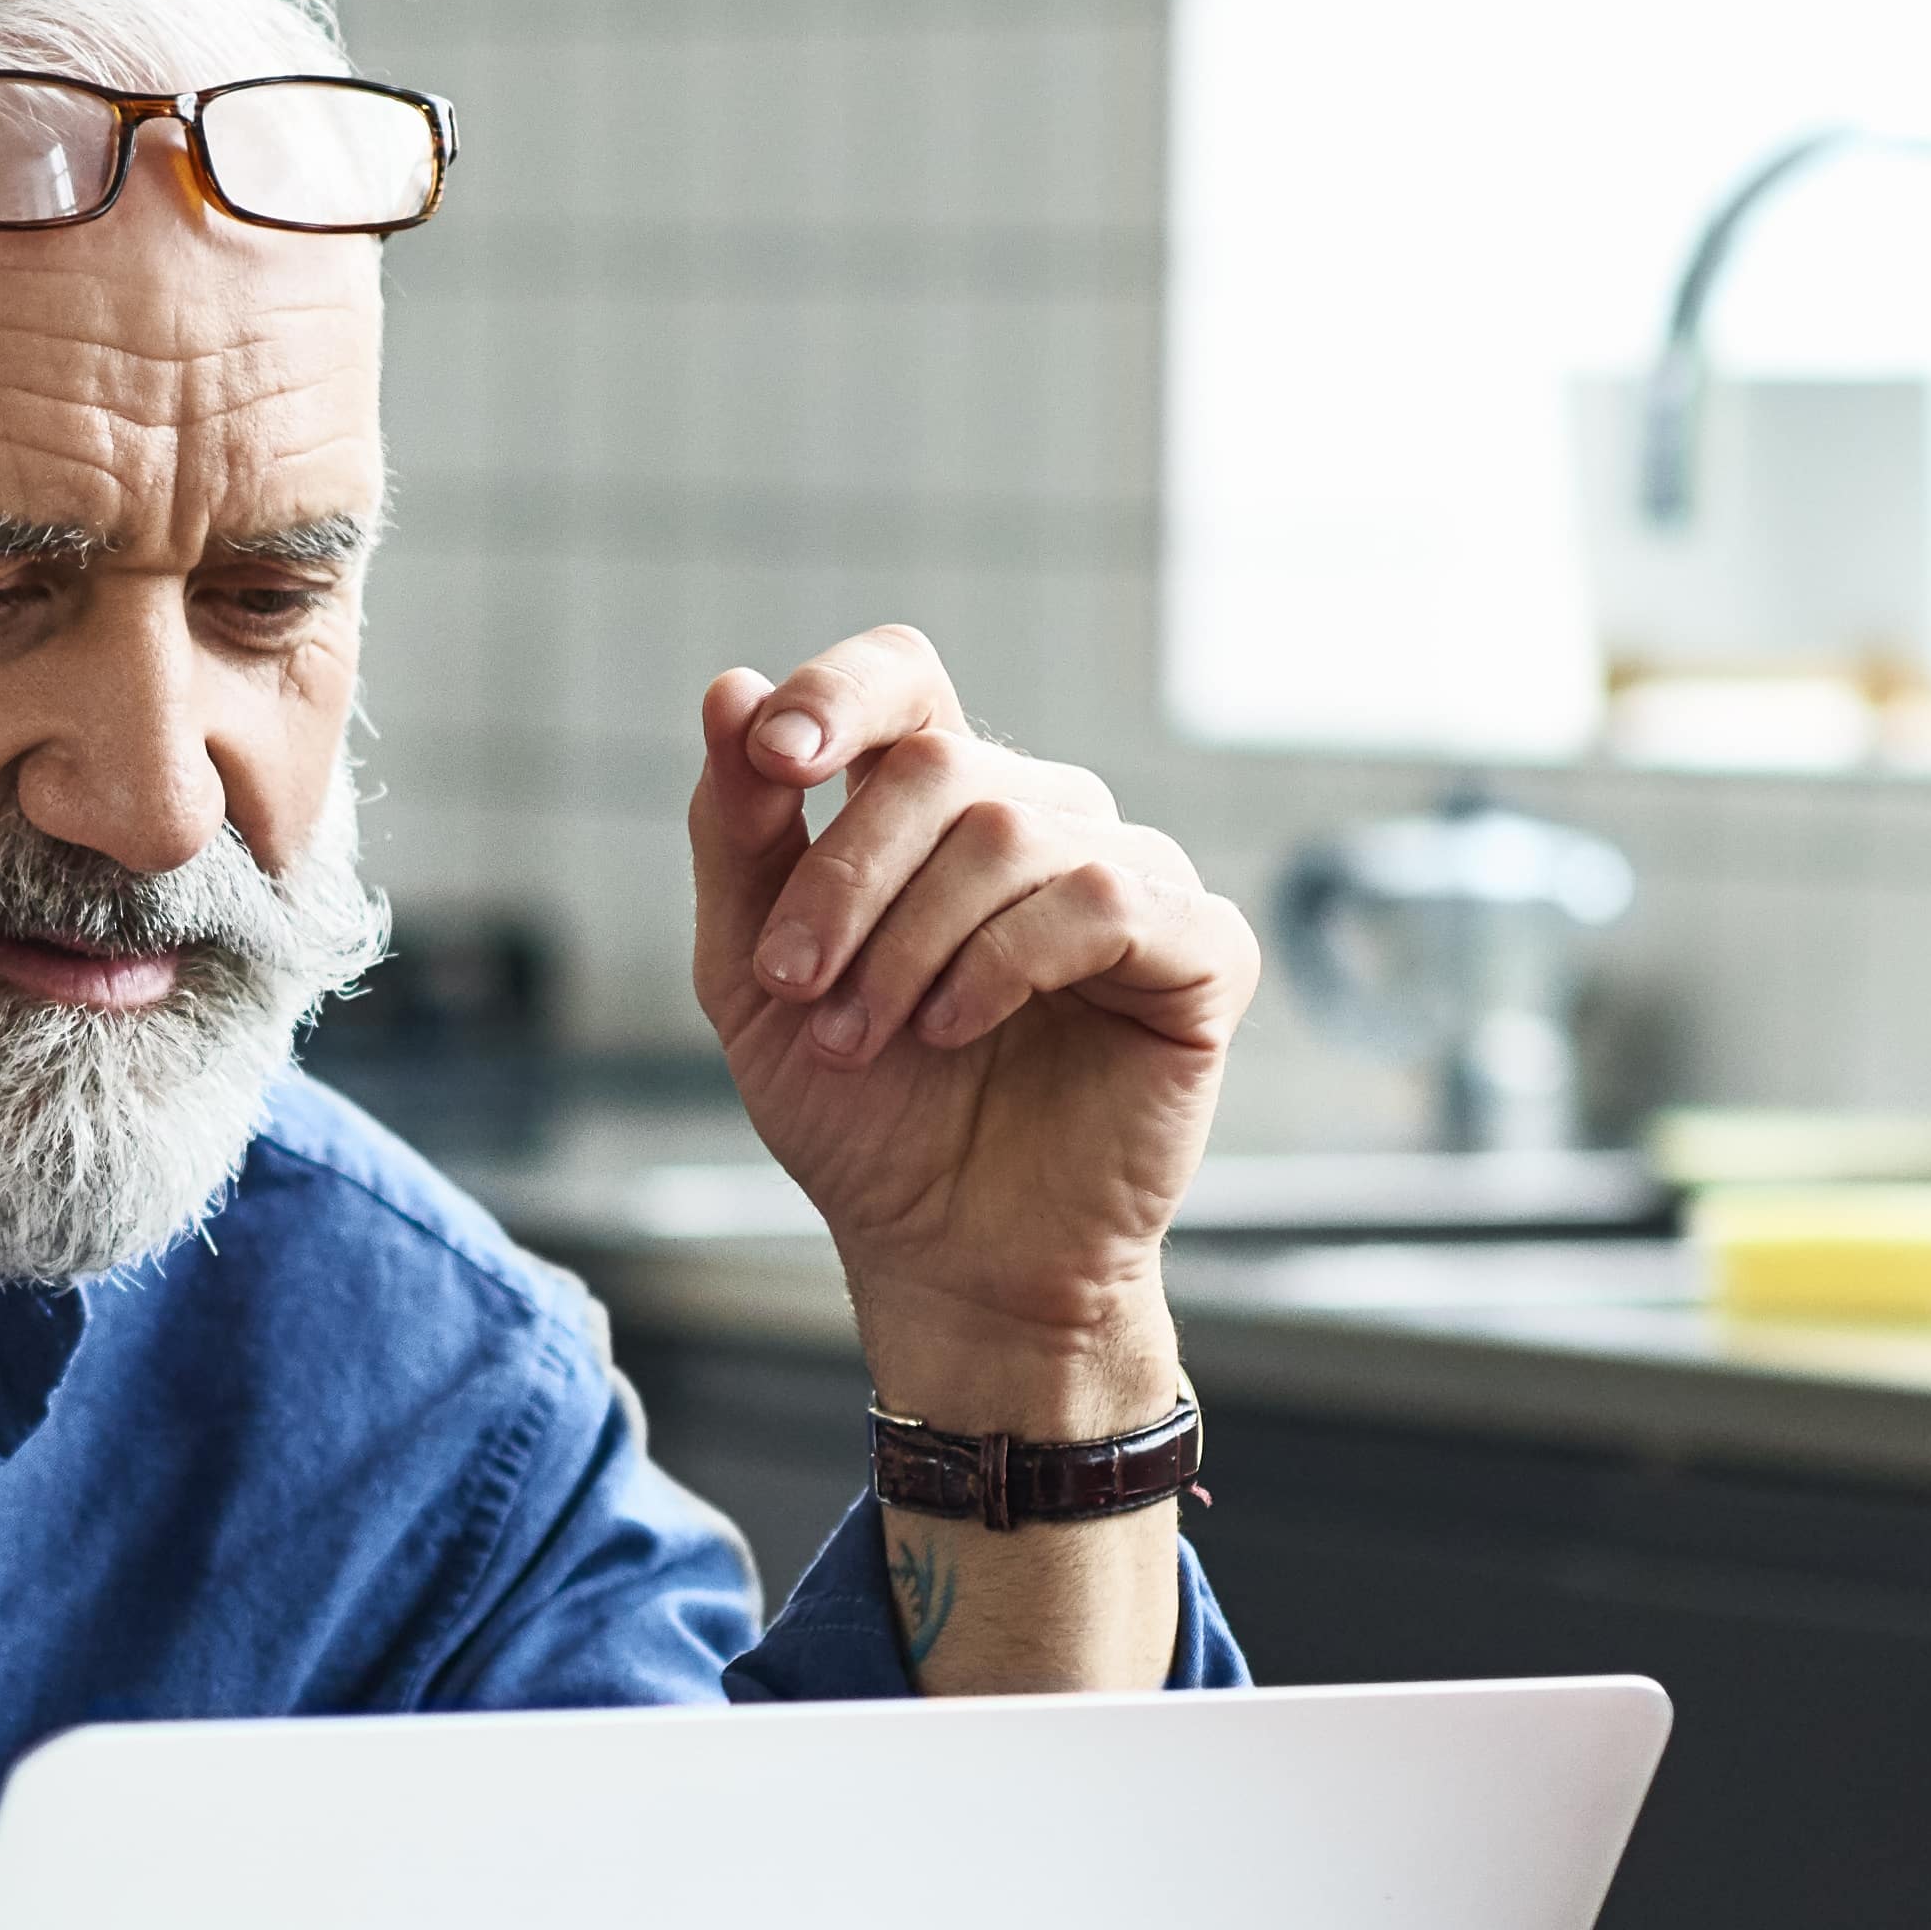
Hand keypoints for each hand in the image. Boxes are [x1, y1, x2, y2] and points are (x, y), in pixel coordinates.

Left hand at [686, 629, 1248, 1432]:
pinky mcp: (1201, 951)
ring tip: (863, 1037)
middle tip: (793, 987)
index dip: (839, 694)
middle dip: (845, 881)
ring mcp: (1130, 876)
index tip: (773, 761)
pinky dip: (1007, 962)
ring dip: (909, 943)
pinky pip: (1107, 897)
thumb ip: (739, 832)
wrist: (943, 1251)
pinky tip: (956, 1030)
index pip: (905, 678)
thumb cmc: (858, 1110)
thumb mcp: (753, 971)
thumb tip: (729, 688)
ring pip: (1014, 833)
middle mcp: (1042, 818)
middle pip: (941, 768)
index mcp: (937, 807)